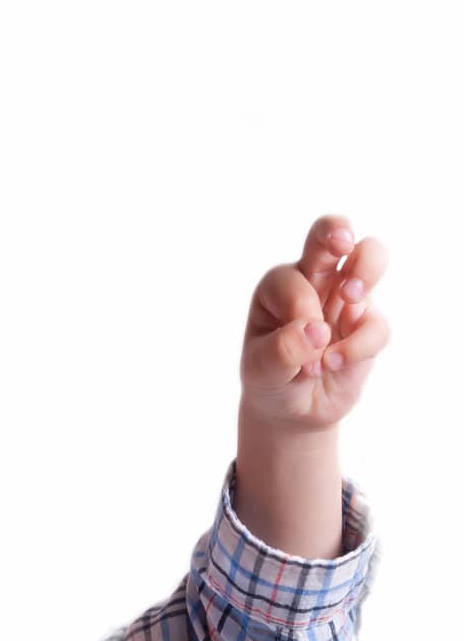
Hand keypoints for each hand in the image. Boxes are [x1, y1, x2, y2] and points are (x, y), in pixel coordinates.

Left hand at [238, 213, 389, 430]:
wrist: (292, 409)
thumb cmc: (270, 378)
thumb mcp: (262, 371)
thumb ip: (282, 350)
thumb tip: (316, 333)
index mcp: (280, 285)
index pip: (292, 279)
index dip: (300, 308)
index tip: (300, 340)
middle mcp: (314, 281)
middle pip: (330, 233)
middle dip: (336, 231)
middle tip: (341, 246)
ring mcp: (346, 298)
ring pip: (370, 257)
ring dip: (367, 268)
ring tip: (352, 296)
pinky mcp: (368, 325)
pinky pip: (377, 324)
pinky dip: (361, 345)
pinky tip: (335, 364)